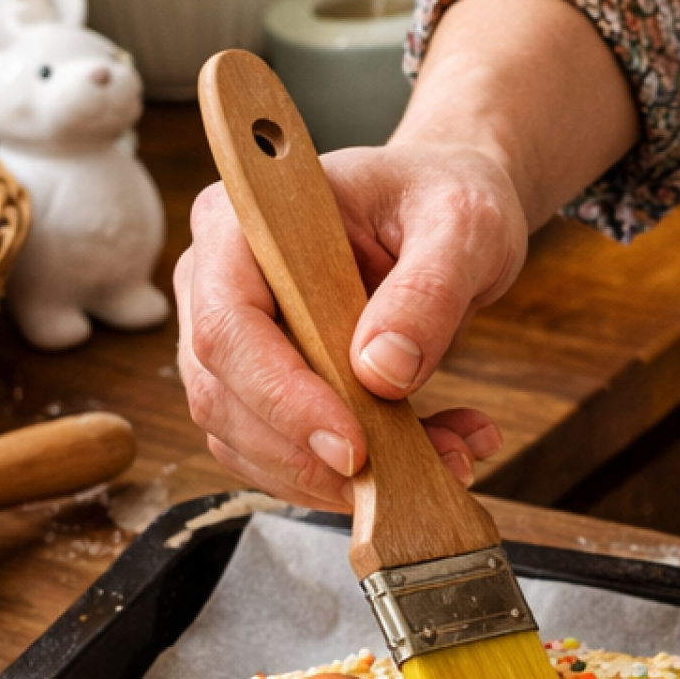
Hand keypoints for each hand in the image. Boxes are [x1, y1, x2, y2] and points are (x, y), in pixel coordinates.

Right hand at [175, 141, 529, 510]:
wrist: (448, 214)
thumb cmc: (444, 200)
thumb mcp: (462, 226)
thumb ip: (428, 289)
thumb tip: (382, 370)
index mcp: (244, 221)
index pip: (229, 325)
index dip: (281, 396)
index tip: (354, 446)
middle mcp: (217, 279)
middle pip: (222, 395)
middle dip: (310, 456)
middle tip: (407, 476)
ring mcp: (232, 338)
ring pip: (247, 441)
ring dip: (338, 478)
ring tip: (448, 457)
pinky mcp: (261, 385)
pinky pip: (285, 454)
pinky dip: (354, 476)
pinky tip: (437, 449)